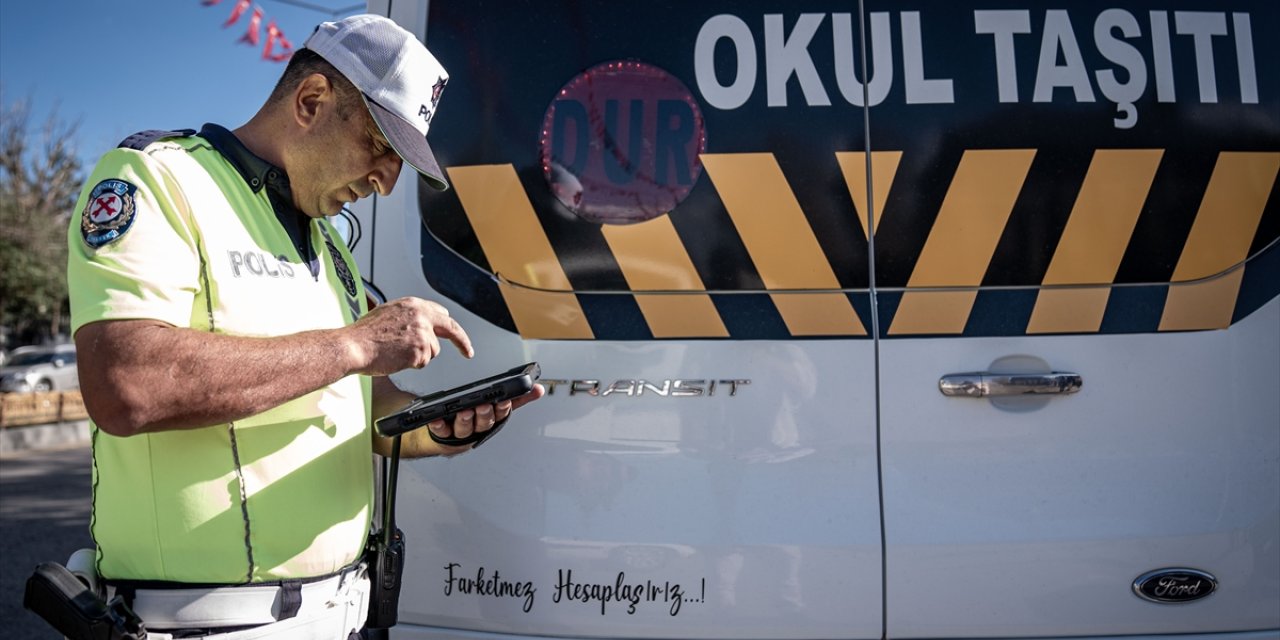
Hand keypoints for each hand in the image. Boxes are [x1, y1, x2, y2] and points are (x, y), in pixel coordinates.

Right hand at [346, 297, 472, 375]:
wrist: (353, 346)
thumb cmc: (363, 334)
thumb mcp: (388, 314)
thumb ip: (408, 317)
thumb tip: (421, 325)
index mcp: (413, 304)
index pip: (440, 313)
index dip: (448, 325)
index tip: (456, 334)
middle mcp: (421, 315)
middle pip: (452, 328)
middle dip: (462, 341)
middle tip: (468, 352)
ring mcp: (423, 332)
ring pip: (433, 351)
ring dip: (419, 356)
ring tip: (397, 352)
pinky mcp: (421, 349)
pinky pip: (423, 362)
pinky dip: (412, 364)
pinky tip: (396, 358)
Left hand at [425, 384, 545, 454]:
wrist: (449, 438)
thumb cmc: (475, 420)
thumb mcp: (499, 407)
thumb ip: (519, 399)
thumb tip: (539, 389)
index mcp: (492, 420)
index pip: (501, 415)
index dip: (503, 408)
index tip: (504, 400)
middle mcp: (478, 428)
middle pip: (484, 423)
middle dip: (484, 415)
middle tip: (483, 406)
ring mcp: (461, 433)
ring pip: (465, 428)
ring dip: (465, 420)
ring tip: (464, 412)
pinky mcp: (444, 434)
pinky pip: (441, 431)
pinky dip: (439, 426)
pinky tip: (437, 420)